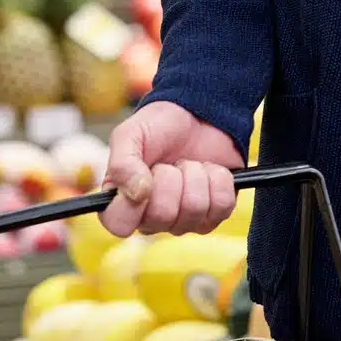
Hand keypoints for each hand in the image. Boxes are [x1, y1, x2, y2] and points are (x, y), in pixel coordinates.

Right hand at [102, 100, 243, 237]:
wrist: (197, 115)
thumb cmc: (158, 127)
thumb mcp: (131, 134)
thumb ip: (122, 163)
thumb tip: (136, 194)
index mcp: (123, 202)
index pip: (120, 226)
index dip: (133, 204)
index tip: (144, 177)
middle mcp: (151, 218)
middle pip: (162, 216)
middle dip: (170, 178)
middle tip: (168, 163)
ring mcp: (183, 220)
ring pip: (194, 210)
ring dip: (194, 175)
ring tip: (188, 163)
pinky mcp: (213, 215)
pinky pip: (221, 206)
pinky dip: (218, 179)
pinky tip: (207, 169)